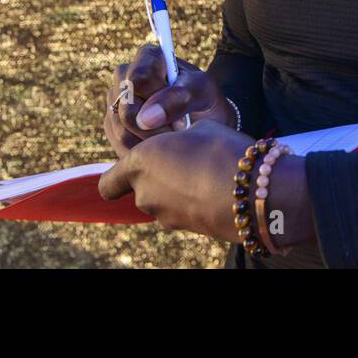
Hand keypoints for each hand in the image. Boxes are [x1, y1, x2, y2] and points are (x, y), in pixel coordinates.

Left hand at [98, 118, 256, 239]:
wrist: (250, 191)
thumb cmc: (220, 150)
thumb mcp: (200, 128)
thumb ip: (179, 138)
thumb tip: (182, 145)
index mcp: (139, 163)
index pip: (107, 183)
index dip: (118, 177)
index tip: (137, 166)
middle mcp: (144, 194)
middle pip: (138, 191)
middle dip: (157, 178)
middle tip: (184, 159)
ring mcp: (164, 216)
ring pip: (162, 202)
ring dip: (176, 190)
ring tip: (205, 173)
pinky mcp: (186, 229)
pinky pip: (182, 211)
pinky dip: (192, 201)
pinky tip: (216, 188)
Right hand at [104, 43, 234, 158]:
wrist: (204, 121)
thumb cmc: (206, 99)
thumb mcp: (204, 92)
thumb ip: (180, 97)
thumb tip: (145, 118)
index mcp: (148, 57)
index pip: (138, 79)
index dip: (157, 101)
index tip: (181, 112)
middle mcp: (125, 76)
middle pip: (126, 110)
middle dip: (156, 128)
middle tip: (179, 130)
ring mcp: (116, 102)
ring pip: (121, 132)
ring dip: (151, 143)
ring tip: (172, 137)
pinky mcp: (113, 125)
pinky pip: (120, 146)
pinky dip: (143, 152)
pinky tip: (161, 146)